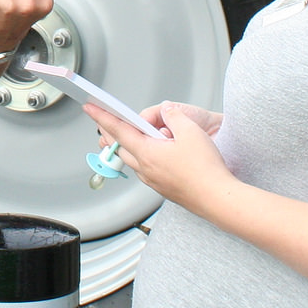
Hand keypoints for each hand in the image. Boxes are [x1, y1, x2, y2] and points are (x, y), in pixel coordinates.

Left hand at [85, 100, 233, 211]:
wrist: (217, 199)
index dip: (102, 117)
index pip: (118, 131)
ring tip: (125, 134)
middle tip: (102, 120)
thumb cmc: (205, 169)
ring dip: (125, 146)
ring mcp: (153, 180)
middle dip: (109, 132)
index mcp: (147, 153)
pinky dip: (140, 157)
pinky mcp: (163, 188)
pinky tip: (150, 153)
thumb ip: (175, 116)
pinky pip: (144, 169)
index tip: (90, 108)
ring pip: (131, 159)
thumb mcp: (191, 131)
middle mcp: (145, 168)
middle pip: (120, 147)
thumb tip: (166, 111)